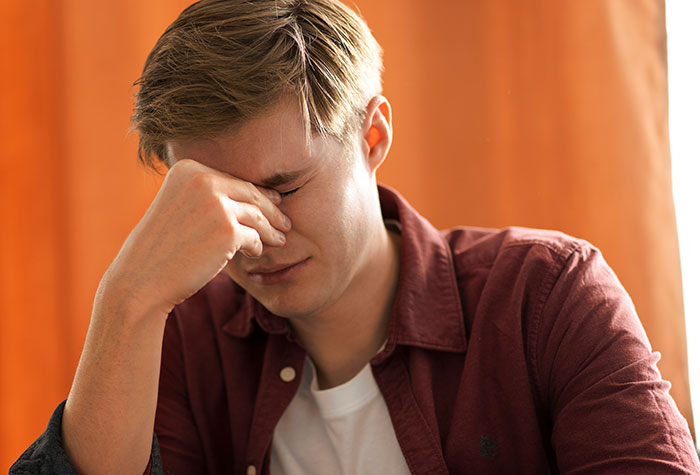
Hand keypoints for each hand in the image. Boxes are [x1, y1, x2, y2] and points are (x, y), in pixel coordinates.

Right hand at [100, 158, 289, 315]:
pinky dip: (258, 246)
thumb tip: (250, 193)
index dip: (256, 192)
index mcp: (188, 169)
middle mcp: (203, 180)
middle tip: (285, 222)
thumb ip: (206, 195)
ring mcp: (216, 204)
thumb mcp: (178, 206)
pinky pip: (255, 237)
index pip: (233, 180)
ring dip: (271, 229)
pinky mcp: (228, 231)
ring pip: (257, 215)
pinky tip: (258, 252)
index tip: (273, 200)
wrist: (142, 277)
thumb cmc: (161, 246)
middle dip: (271, 209)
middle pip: (250, 194)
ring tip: (280, 239)